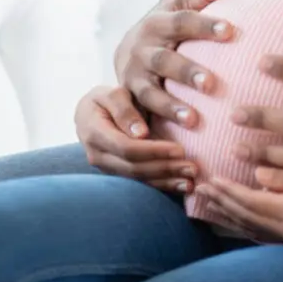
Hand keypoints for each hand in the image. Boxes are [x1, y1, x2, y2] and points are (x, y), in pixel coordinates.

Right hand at [74, 85, 196, 192]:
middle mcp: (98, 156)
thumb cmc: (105, 99)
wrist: (90, 113)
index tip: (180, 149)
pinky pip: (140, 183)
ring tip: (191, 181)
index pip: (127, 148)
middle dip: (165, 169)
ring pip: (138, 179)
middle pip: (134, 168)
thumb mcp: (112, 94)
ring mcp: (107, 168)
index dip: (154, 151)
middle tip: (192, 168)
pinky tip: (182, 186)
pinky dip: (162, 186)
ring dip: (166, 181)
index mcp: (95, 133)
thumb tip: (141, 134)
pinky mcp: (117, 174)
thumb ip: (124, 110)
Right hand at [114, 0, 240, 128]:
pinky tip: (148, 139)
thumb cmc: (172, 20)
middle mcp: (142, 47)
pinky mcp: (128, 96)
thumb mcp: (184, 0)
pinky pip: (133, 113)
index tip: (231, 31)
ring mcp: (132, 74)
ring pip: (149, 91)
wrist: (132, 43)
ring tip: (192, 119)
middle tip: (211, 83)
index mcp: (158, 20)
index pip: (184, 20)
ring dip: (169, 106)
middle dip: (187, 71)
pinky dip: (135, 125)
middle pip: (165, 59)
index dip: (205, 25)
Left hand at [194, 168, 282, 266]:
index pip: (248, 200)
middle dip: (220, 202)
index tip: (205, 176)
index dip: (225, 189)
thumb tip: (259, 173)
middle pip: (244, 216)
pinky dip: (248, 225)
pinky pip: (265, 234)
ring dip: (230, 215)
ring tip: (212, 204)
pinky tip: (244, 221)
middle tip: (198, 189)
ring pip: (253, 227)